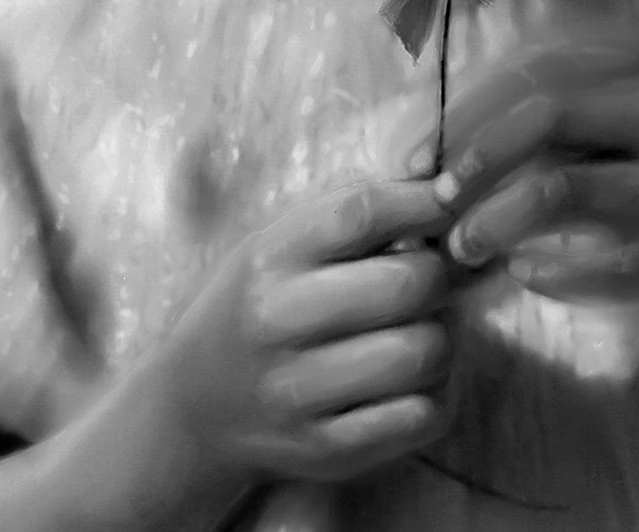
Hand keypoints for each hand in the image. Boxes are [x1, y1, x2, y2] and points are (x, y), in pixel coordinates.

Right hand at [142, 179, 456, 497]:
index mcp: (271, 258)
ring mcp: (299, 394)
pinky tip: (415, 382)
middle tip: (431, 279)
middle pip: (408, 283)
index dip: (423, 202)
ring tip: (422, 331)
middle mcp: (279, 323)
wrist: (192, 408)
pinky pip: (421, 417)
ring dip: (443, 337)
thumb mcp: (282, 242)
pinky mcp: (324, 451)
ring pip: (424, 352)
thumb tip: (444, 186)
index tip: (446, 205)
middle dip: (440, 275)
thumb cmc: (259, 305)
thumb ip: (355, 209)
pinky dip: (437, 395)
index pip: (364, 212)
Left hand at [424, 37, 638, 372]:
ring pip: (557, 187)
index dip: (461, 105)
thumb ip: (540, 115)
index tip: (409, 150)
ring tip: (464, 249)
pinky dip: (548, 273)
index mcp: (635, 63)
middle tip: (428, 200)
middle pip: (541, 110)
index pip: (528, 64)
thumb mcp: (613, 121)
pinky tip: (529, 276)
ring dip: (494, 221)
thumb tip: (431, 136)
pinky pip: (589, 263)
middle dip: (470, 156)